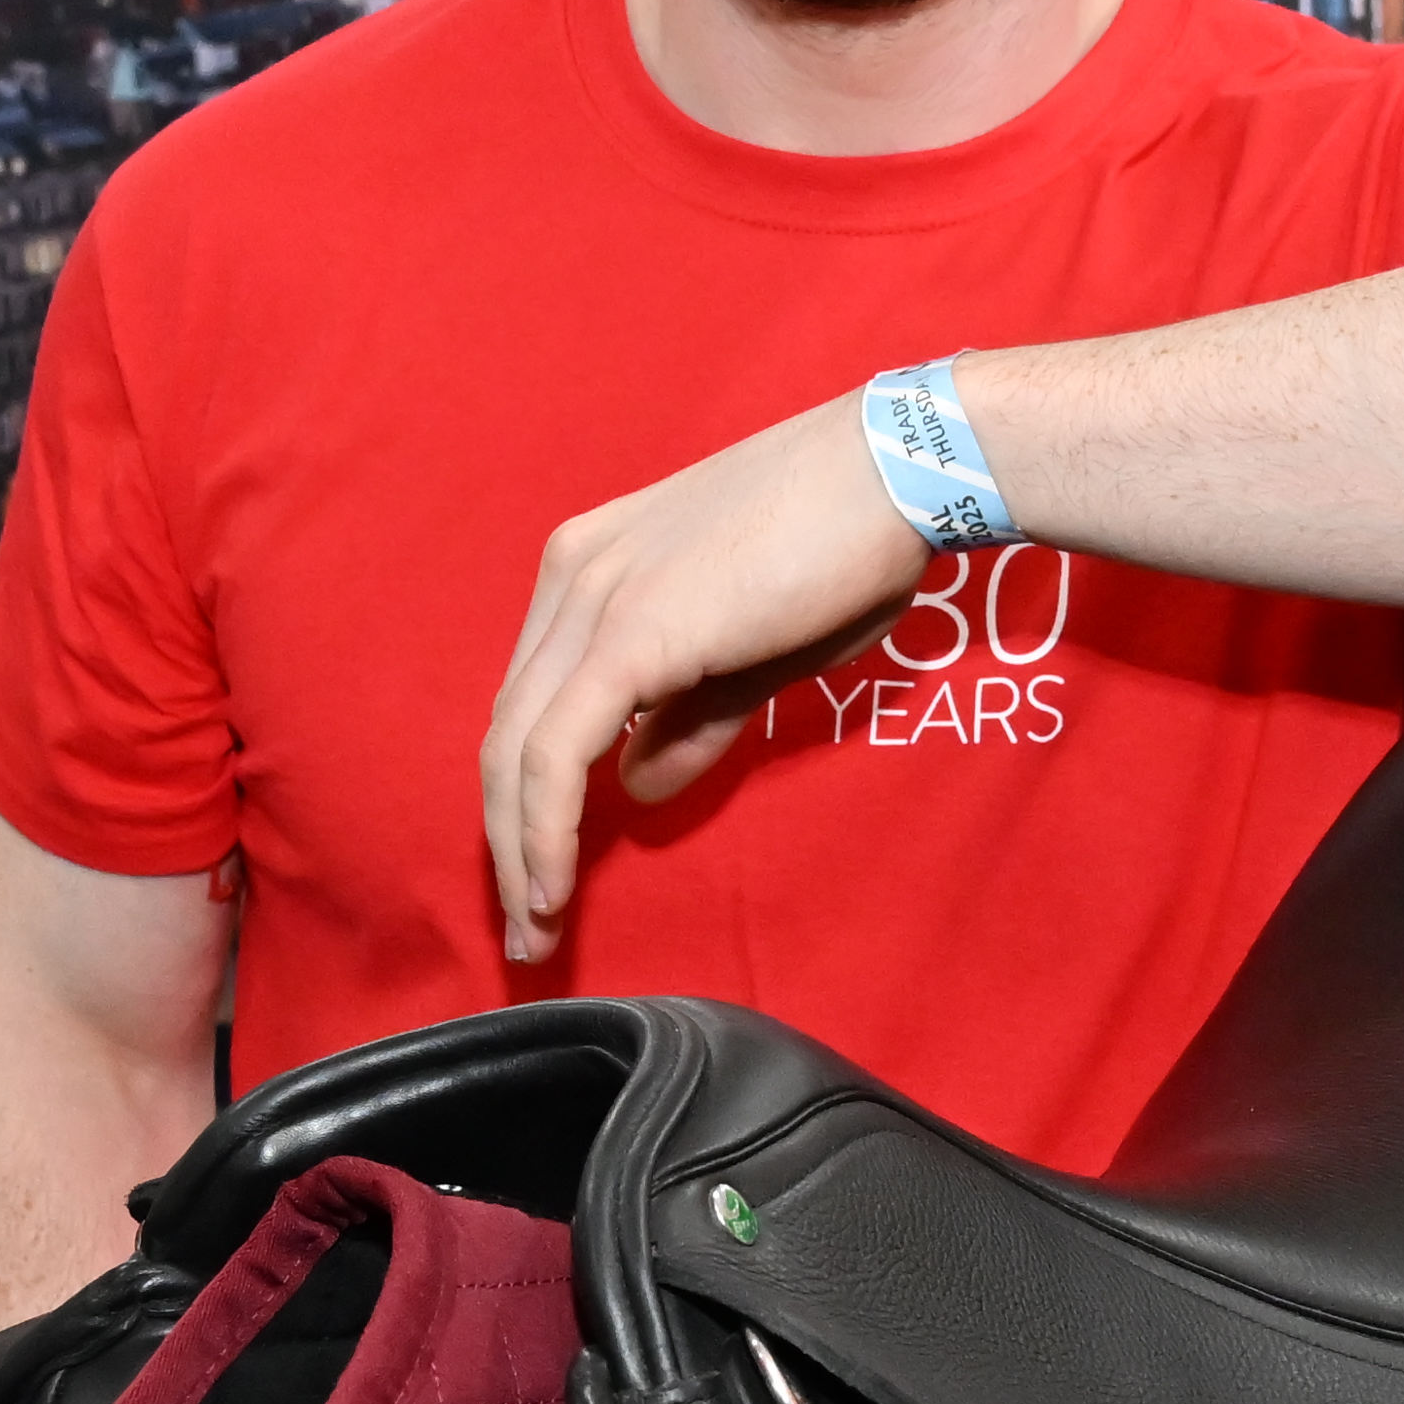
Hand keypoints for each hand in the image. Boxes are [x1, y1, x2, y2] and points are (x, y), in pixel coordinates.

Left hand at [480, 397, 924, 962]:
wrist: (897, 471)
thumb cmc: (845, 548)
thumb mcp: (754, 655)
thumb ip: (687, 719)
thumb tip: (635, 789)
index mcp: (591, 568)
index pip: (531, 701)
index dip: (526, 798)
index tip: (542, 875)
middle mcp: (573, 576)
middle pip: (506, 732)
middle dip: (508, 841)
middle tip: (528, 928)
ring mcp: (594, 600)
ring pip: (515, 751)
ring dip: (519, 854)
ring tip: (537, 931)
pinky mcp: (628, 634)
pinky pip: (555, 754)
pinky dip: (545, 832)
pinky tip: (554, 889)